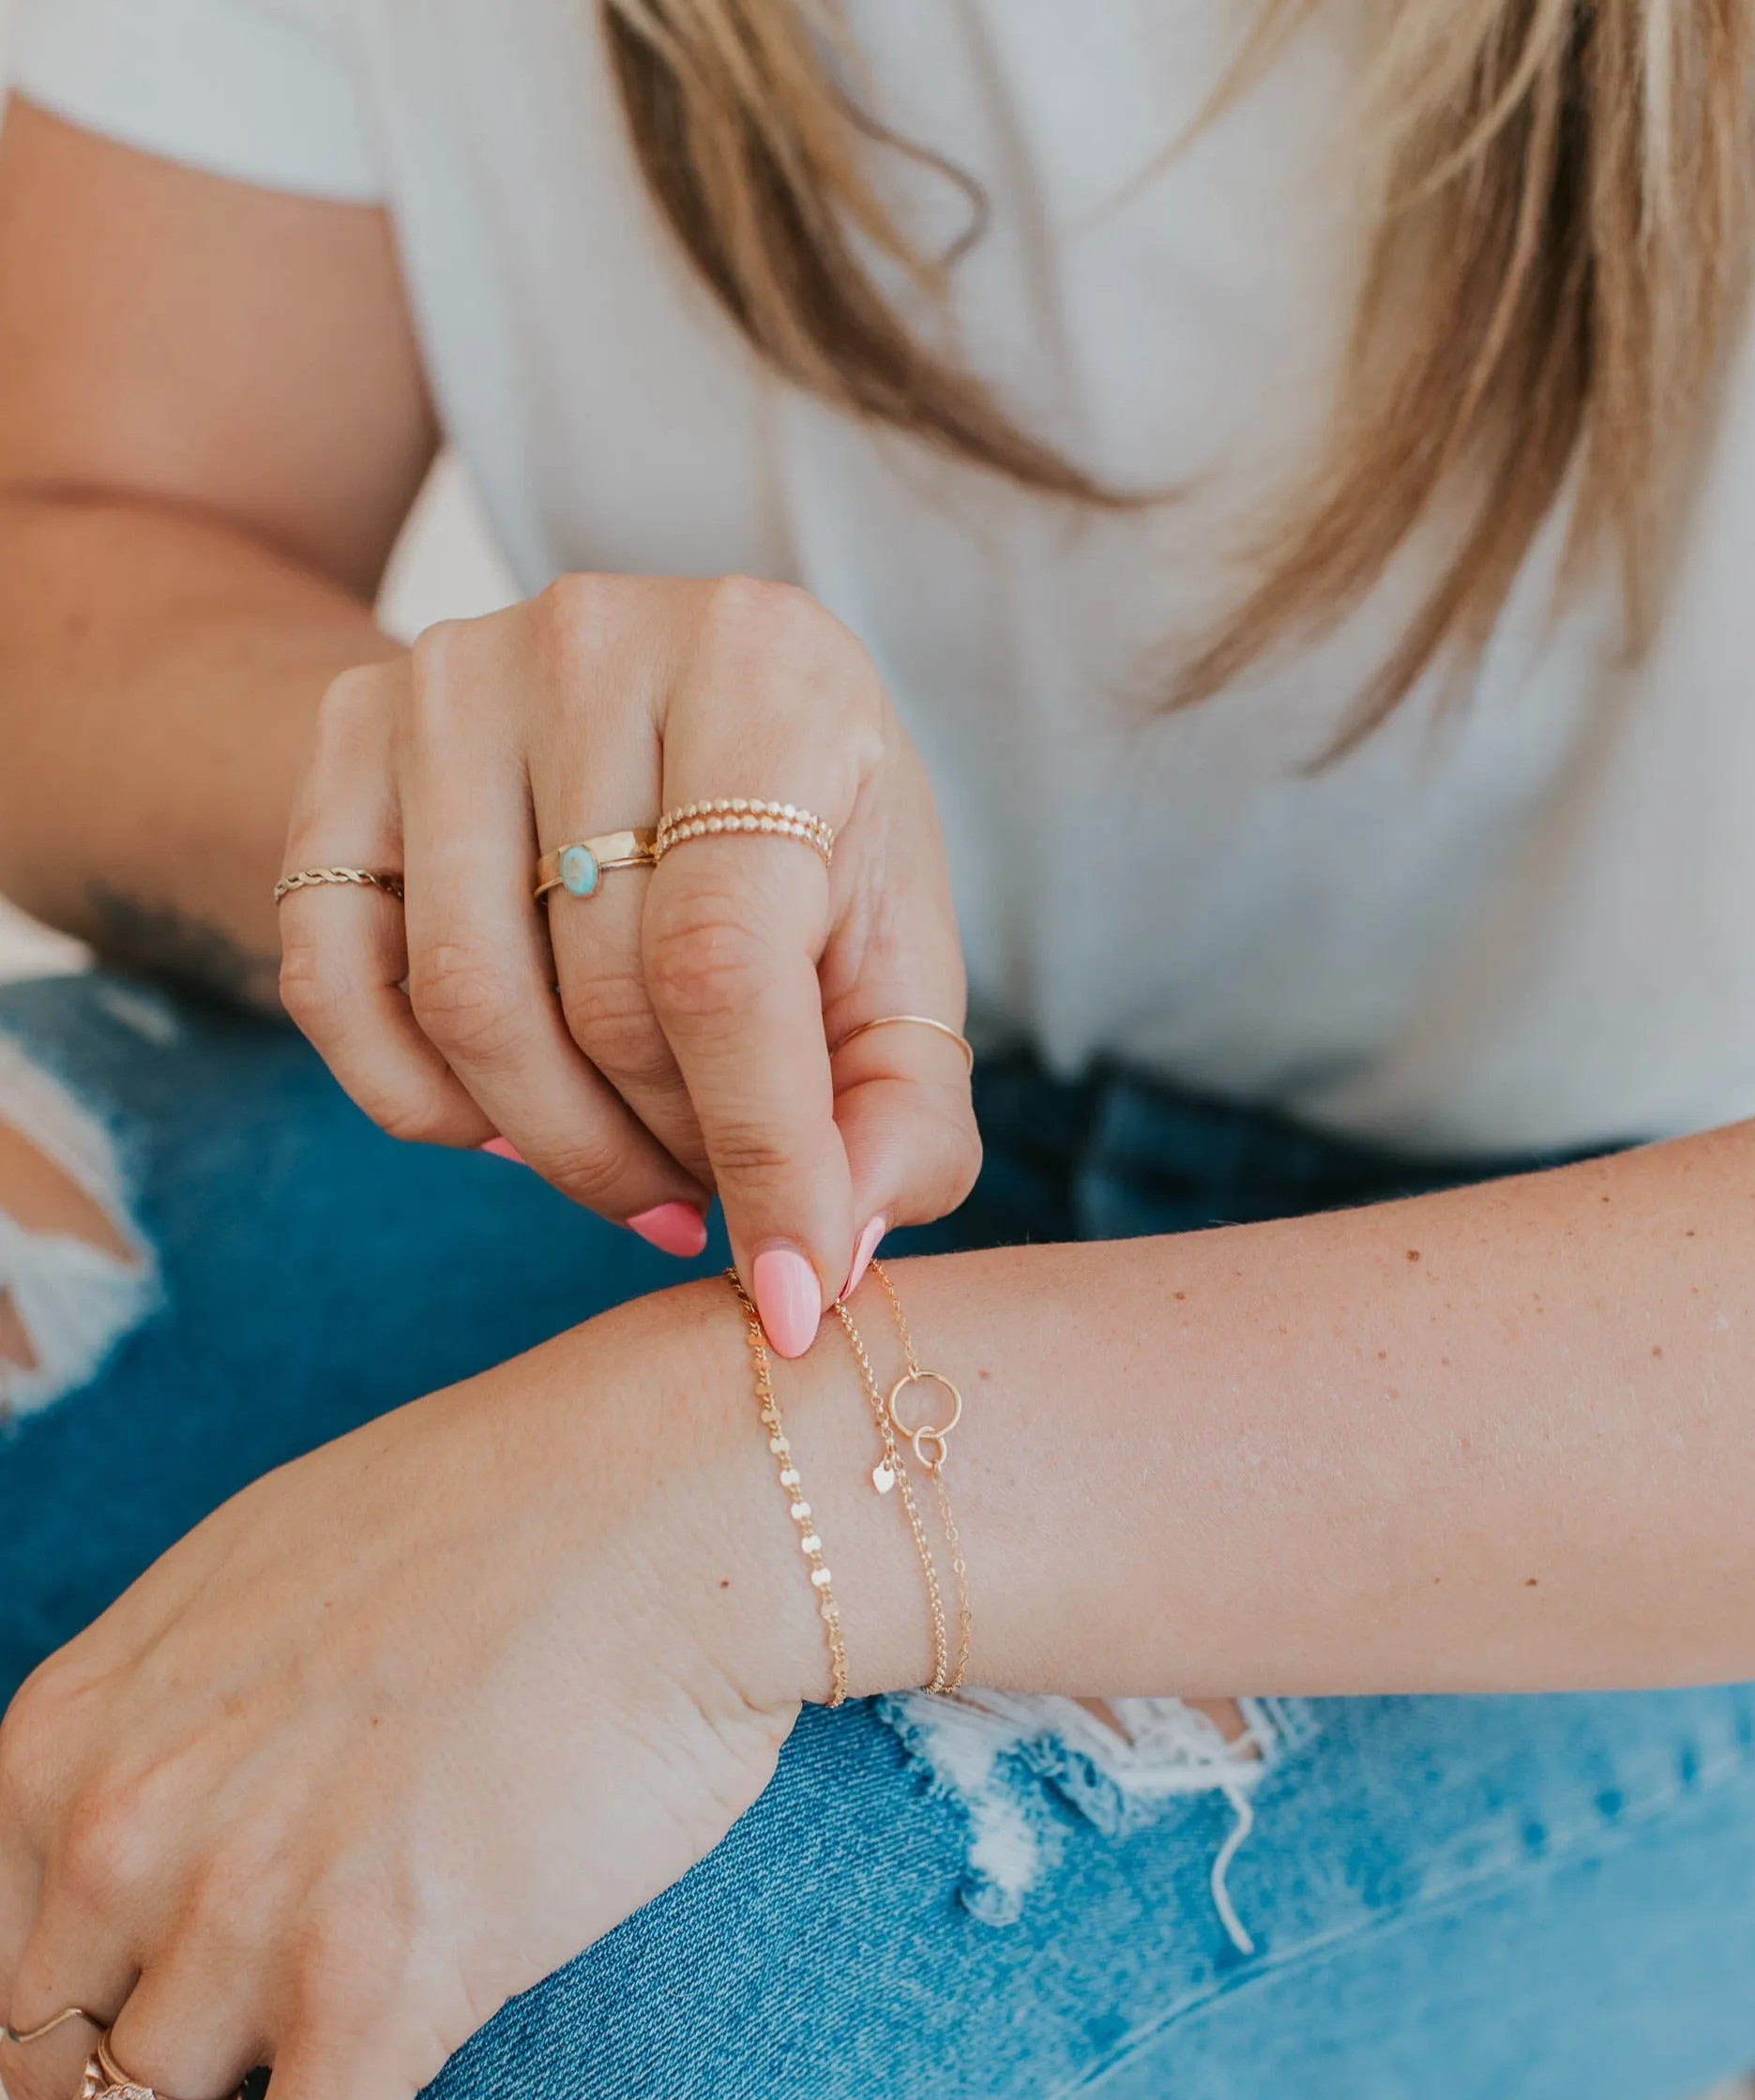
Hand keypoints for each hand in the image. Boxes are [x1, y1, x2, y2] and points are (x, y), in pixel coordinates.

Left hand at [0, 1283, 806, 2099]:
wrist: (671, 1503)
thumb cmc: (509, 1516)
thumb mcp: (263, 1578)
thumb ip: (187, 1708)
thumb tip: (185, 1796)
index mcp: (81, 1723)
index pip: (9, 1953)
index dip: (44, 2059)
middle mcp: (126, 1823)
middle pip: (55, 2068)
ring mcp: (248, 1910)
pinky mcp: (385, 1982)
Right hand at [276, 575, 980, 1352]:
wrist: (662, 710)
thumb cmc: (804, 844)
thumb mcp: (895, 957)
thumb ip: (902, 1115)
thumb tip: (826, 1255)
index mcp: (764, 668)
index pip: (724, 962)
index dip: (761, 1153)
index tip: (790, 1284)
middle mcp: (591, 642)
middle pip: (597, 999)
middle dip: (670, 1148)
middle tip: (713, 1185)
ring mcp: (447, 681)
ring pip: (464, 1004)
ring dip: (557, 1142)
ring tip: (636, 1161)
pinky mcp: (345, 736)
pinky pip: (335, 984)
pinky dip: (420, 1104)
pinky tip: (507, 1126)